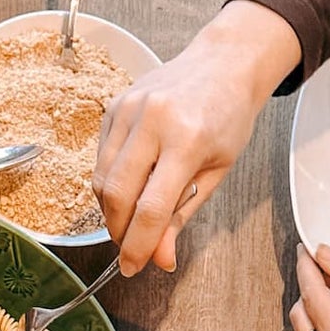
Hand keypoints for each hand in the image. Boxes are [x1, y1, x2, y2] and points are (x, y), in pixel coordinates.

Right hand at [94, 1, 301, 274]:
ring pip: (102, 179)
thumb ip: (183, 215)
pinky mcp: (114, 106)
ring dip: (111, 211)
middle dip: (119, 232)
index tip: (133, 267)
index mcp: (187, 139)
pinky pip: (101, 159)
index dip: (138, 246)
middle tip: (130, 248)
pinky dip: (109, 183)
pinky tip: (129, 187)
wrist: (224, 62)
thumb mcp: (216, 171)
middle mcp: (152, 120)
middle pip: (118, 195)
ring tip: (130, 221)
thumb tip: (160, 258)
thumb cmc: (228, 116)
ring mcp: (128, 109)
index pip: (151, 208)